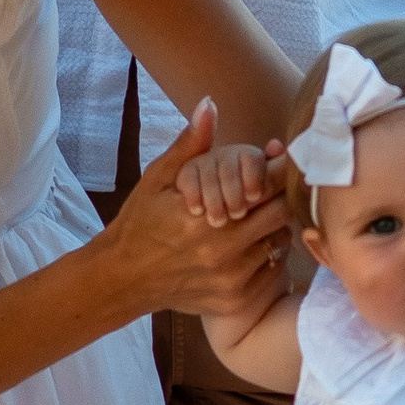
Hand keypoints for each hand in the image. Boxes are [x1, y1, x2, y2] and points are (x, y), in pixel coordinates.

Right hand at [100, 104, 289, 319]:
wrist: (123, 279)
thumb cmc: (141, 223)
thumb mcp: (157, 179)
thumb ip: (189, 145)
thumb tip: (209, 104)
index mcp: (204, 216)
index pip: (265, 186)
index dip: (277, 170)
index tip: (277, 161)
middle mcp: (222, 251)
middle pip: (281, 213)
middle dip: (278, 196)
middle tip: (267, 189)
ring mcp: (231, 279)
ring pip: (280, 242)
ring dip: (274, 225)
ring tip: (257, 215)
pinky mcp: (235, 300)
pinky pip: (272, 271)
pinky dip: (268, 254)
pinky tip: (250, 243)